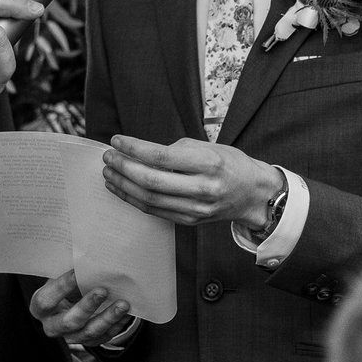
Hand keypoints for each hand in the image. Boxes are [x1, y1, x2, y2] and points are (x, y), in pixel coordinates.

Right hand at [30, 270, 132, 347]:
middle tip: (103, 290)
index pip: (46, 300)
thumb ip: (70, 271)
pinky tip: (128, 312)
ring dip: (108, 318)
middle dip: (87, 306)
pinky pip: (104, 336)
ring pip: (90, 332)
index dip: (61, 287)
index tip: (76, 271)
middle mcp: (53, 326)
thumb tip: (87, 258)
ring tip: (123, 304)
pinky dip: (117, 324)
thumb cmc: (66, 284)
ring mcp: (71, 337)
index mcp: (40, 308)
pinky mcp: (89, 342)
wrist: (71, 300)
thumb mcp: (61, 276)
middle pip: (69, 322)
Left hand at [102, 135, 281, 226]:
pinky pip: (155, 211)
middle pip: (151, 180)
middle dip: (123, 167)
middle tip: (108, 156)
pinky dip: (133, 199)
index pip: (161, 157)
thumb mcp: (209, 146)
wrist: (253, 194)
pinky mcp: (189, 220)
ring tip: (109, 171)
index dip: (134, 148)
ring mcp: (196, 208)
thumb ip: (176, 150)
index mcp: (208, 163)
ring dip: (123, 184)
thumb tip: (142, 152)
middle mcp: (203, 188)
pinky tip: (121, 188)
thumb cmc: (230, 164)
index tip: (117, 140)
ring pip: (149, 199)